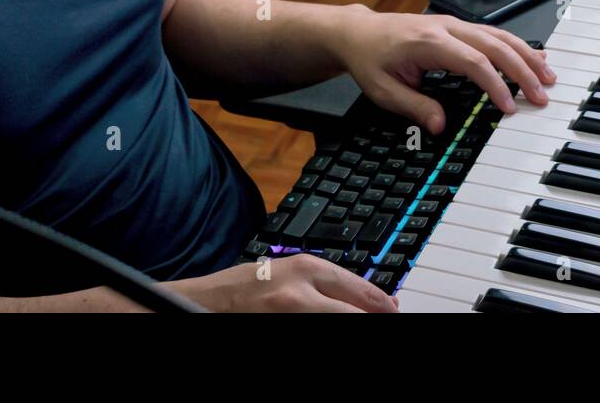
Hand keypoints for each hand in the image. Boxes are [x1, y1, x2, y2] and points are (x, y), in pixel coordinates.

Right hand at [170, 253, 398, 312]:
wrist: (206, 302)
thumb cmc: (243, 287)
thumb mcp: (286, 272)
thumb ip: (321, 282)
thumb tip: (362, 296)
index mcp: (304, 267)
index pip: (357, 287)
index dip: (381, 302)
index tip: (394, 308)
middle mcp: (299, 292)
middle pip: (353, 310)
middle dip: (373, 315)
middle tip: (389, 318)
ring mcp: (289, 315)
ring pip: (337, 321)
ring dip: (352, 322)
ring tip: (364, 322)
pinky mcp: (279, 330)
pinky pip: (316, 332)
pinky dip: (326, 331)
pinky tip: (330, 331)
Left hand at [331, 7, 556, 133]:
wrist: (359, 32)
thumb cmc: (371, 58)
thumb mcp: (383, 90)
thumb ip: (414, 107)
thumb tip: (440, 125)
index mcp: (429, 41)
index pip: (474, 62)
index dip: (496, 85)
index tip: (509, 107)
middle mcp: (446, 28)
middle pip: (495, 45)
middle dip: (523, 70)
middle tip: (542, 95)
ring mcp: (454, 25)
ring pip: (500, 36)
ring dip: (526, 56)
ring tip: (547, 76)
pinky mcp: (458, 28)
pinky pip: (493, 34)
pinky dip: (516, 46)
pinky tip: (534, 57)